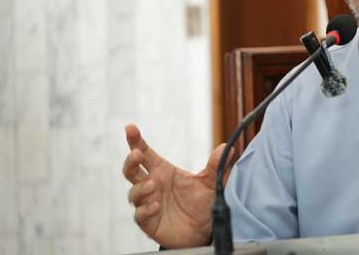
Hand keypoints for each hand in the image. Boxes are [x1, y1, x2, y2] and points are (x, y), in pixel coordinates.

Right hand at [122, 124, 232, 247]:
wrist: (203, 231)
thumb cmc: (202, 202)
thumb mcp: (211, 183)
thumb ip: (216, 166)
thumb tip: (227, 147)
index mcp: (163, 171)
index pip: (146, 153)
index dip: (136, 141)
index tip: (130, 128)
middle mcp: (153, 185)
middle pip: (132, 170)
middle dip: (131, 161)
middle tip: (137, 154)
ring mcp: (148, 203)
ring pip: (133, 193)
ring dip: (141, 188)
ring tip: (153, 185)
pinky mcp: (149, 222)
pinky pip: (140, 215)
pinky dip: (146, 209)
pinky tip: (155, 206)